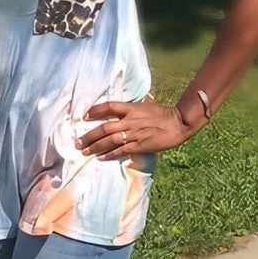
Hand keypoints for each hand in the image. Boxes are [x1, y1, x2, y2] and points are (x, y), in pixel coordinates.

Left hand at [75, 99, 189, 159]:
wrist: (179, 123)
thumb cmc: (165, 113)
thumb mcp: (149, 104)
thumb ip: (138, 105)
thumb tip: (137, 100)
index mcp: (132, 108)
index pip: (109, 106)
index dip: (95, 111)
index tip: (85, 116)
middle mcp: (130, 120)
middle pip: (105, 127)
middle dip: (90, 135)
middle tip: (78, 142)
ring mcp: (134, 133)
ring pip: (110, 140)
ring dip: (95, 147)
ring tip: (85, 152)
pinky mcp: (140, 145)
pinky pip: (121, 150)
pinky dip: (110, 154)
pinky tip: (101, 158)